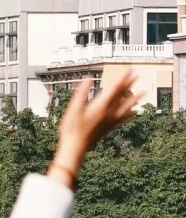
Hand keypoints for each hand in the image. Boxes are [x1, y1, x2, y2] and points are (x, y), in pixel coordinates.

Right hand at [50, 71, 138, 186]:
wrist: (75, 148)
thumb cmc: (72, 129)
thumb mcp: (73, 108)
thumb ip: (82, 92)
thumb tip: (88, 78)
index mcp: (100, 106)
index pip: (115, 88)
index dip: (123, 78)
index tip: (130, 70)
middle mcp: (108, 112)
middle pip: (122, 96)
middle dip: (130, 84)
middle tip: (138, 75)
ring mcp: (110, 120)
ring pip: (126, 106)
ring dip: (135, 98)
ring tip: (144, 92)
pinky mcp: (109, 127)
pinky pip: (123, 117)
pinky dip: (130, 112)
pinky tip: (134, 111)